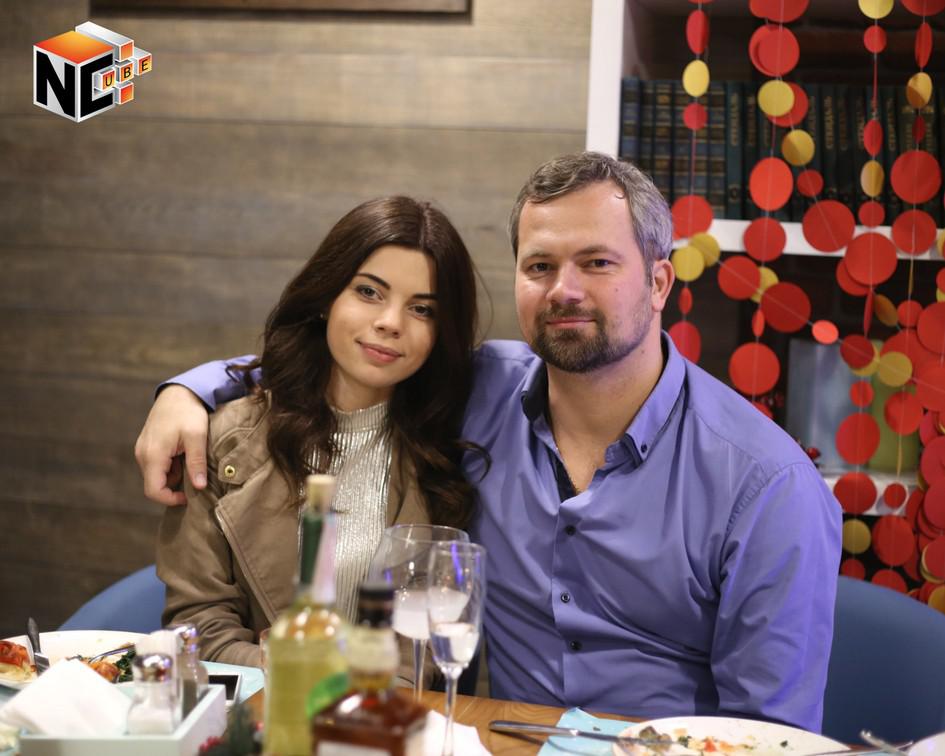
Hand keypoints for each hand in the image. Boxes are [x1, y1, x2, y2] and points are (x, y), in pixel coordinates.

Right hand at [134, 385, 209, 505]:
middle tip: (195, 478)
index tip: (190, 496)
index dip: (171, 499)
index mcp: (153, 454)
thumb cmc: (188, 412)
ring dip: (174, 476)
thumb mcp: (197, 436)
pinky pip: (157, 466)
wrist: (178, 392)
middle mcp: (142, 455)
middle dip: (174, 488)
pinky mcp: (147, 446)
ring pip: (156, 476)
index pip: (154, 491)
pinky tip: (184, 456)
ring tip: (192, 463)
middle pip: (154, 485)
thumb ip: (196, 462)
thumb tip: (199, 487)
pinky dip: (171, 467)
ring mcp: (143, 450)